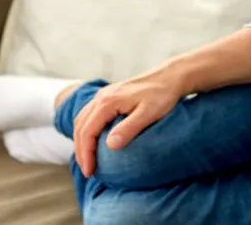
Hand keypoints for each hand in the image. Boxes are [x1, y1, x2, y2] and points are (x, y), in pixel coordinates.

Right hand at [72, 69, 186, 176]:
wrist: (169, 77)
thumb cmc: (162, 95)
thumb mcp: (148, 113)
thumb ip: (129, 128)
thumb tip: (109, 146)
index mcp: (107, 102)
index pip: (87, 131)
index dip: (86, 154)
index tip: (90, 172)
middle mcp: (101, 97)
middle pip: (80, 127)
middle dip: (81, 151)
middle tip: (88, 171)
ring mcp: (103, 96)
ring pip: (82, 120)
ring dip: (81, 141)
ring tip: (88, 161)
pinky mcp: (109, 97)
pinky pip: (89, 116)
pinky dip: (86, 131)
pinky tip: (93, 142)